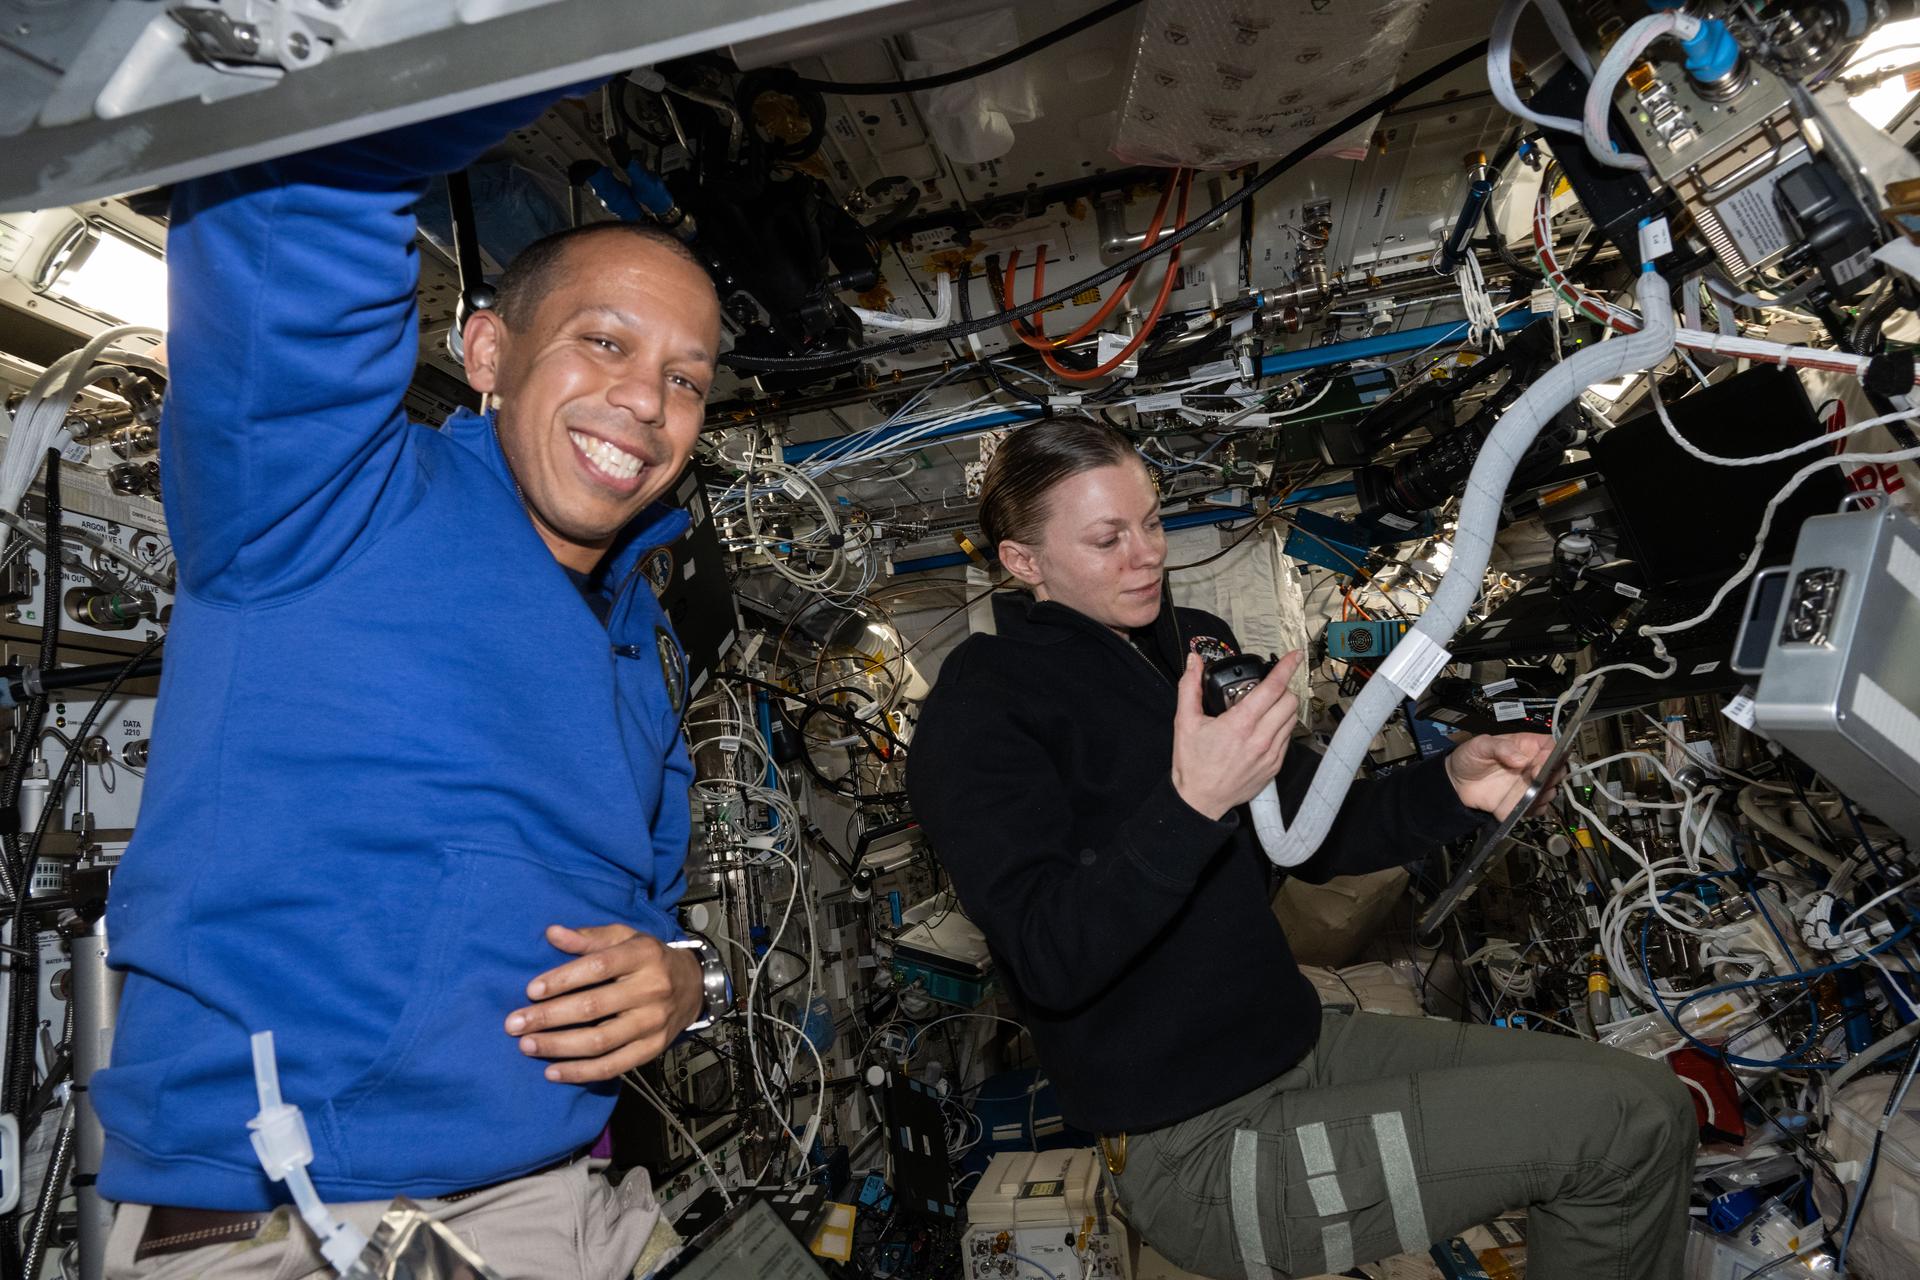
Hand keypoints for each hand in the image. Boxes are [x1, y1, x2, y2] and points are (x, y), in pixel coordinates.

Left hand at [505, 924, 704, 1082]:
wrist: (693, 986)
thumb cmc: (648, 959)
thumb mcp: (625, 938)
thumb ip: (589, 937)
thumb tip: (552, 934)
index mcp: (642, 956)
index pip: (598, 967)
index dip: (563, 979)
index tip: (531, 990)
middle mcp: (651, 989)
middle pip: (593, 1007)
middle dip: (549, 1017)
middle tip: (514, 1024)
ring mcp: (652, 1023)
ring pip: (600, 1041)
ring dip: (558, 1046)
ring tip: (527, 1046)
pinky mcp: (652, 1049)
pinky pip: (613, 1066)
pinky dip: (580, 1072)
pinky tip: (552, 1071)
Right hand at [1171, 650, 1304, 820]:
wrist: (1200, 800)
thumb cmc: (1192, 764)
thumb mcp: (1185, 722)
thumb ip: (1189, 688)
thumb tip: (1194, 663)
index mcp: (1240, 725)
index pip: (1272, 688)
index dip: (1286, 668)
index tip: (1294, 656)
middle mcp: (1260, 739)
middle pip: (1289, 701)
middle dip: (1282, 689)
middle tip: (1267, 688)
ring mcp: (1271, 754)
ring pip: (1292, 719)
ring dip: (1283, 708)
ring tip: (1265, 709)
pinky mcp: (1275, 766)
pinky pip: (1288, 738)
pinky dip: (1280, 727)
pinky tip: (1263, 729)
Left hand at [1443, 733, 1564, 817]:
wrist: (1455, 782)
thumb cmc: (1469, 758)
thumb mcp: (1481, 745)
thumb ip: (1500, 747)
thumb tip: (1520, 759)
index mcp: (1526, 746)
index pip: (1551, 746)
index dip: (1553, 754)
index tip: (1543, 763)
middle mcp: (1532, 765)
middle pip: (1557, 769)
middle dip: (1553, 776)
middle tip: (1537, 780)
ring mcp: (1529, 785)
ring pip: (1550, 790)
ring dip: (1545, 794)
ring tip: (1531, 794)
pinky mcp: (1522, 802)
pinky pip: (1537, 808)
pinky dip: (1535, 809)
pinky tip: (1524, 806)